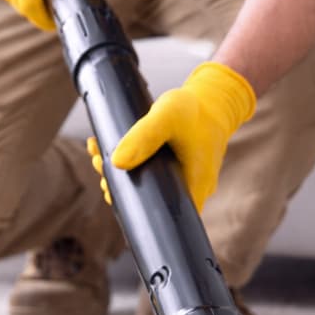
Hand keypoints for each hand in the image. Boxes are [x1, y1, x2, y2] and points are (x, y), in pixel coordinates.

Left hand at [109, 62, 256, 211]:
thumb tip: (117, 163)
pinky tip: (111, 150)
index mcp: (195, 187)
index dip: (132, 209)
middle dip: (120, 186)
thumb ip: (144, 136)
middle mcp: (191, 190)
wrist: (214, 99)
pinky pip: (151, 174)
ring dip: (122, 174)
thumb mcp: (168, 117)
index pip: (161, 216)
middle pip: (150, 202)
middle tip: (100, 164)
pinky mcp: (177, 170)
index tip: (110, 189)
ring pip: (148, 187)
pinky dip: (132, 163)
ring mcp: (185, 181)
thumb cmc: (195, 110)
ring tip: (100, 155)